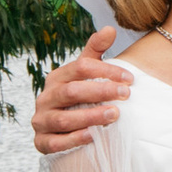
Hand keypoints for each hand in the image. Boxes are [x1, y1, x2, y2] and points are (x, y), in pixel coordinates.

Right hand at [32, 29, 135, 153]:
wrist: (57, 128)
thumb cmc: (78, 97)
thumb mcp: (85, 73)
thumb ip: (96, 51)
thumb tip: (110, 28)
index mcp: (56, 78)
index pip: (80, 67)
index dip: (106, 71)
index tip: (130, 78)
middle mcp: (45, 98)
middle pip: (71, 92)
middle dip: (100, 92)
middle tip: (126, 95)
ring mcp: (41, 120)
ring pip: (63, 119)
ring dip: (90, 116)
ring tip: (114, 115)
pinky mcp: (41, 142)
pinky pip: (55, 142)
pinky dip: (74, 139)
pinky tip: (93, 136)